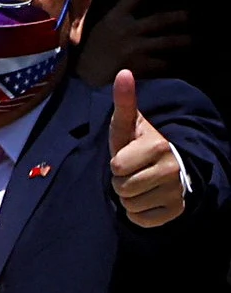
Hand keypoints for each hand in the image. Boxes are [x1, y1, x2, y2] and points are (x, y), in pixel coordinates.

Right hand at [77, 0, 190, 85]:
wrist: (84, 83)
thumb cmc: (85, 57)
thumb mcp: (82, 29)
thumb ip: (84, 8)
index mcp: (114, 18)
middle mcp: (127, 29)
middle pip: (160, 19)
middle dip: (178, 17)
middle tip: (188, 17)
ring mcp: (135, 47)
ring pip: (167, 42)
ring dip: (181, 41)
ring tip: (189, 41)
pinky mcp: (141, 64)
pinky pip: (161, 63)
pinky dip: (166, 65)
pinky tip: (168, 67)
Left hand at [109, 69, 184, 226]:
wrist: (165, 167)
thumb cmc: (138, 144)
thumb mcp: (127, 124)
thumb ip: (123, 101)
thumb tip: (124, 72)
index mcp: (159, 146)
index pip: (117, 167)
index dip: (116, 164)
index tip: (127, 157)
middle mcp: (172, 169)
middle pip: (122, 188)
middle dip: (120, 181)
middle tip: (132, 172)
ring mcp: (176, 192)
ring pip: (130, 205)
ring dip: (128, 197)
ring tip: (139, 183)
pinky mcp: (175, 212)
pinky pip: (140, 220)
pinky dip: (138, 213)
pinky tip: (147, 198)